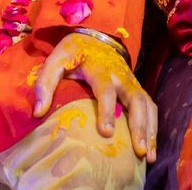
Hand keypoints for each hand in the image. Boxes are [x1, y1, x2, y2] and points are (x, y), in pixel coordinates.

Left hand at [33, 31, 156, 161]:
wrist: (96, 35)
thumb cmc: (74, 51)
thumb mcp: (56, 59)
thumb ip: (45, 82)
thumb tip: (38, 111)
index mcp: (100, 69)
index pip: (106, 90)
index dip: (107, 111)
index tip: (106, 132)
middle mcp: (121, 76)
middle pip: (135, 100)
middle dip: (139, 125)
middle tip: (139, 150)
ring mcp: (131, 82)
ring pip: (147, 105)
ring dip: (151, 129)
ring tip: (149, 155)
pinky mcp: (137, 88)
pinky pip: (150, 106)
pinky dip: (154, 126)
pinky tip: (152, 146)